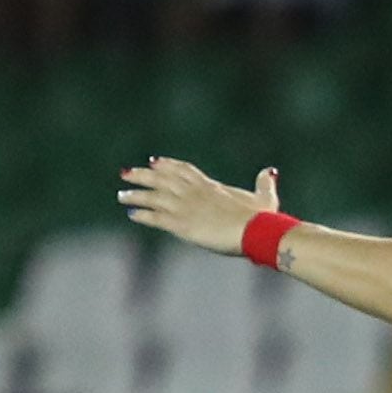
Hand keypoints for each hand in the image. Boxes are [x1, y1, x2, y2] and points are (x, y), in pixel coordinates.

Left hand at [119, 156, 277, 255]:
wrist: (256, 231)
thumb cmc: (262, 218)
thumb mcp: (265, 198)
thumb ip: (264, 183)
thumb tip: (270, 170)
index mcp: (211, 186)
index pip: (183, 170)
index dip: (167, 165)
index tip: (153, 161)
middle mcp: (194, 193)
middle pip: (162, 179)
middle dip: (143, 175)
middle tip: (126, 173)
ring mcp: (187, 208)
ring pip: (154, 197)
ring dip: (136, 195)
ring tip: (121, 195)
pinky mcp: (182, 225)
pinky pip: (156, 217)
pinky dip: (143, 215)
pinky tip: (131, 214)